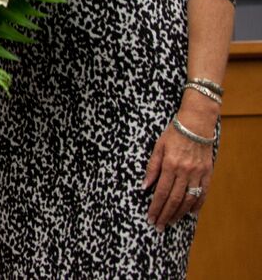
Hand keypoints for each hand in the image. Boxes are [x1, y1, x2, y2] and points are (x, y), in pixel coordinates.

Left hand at [143, 102, 216, 229]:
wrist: (196, 124)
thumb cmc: (173, 134)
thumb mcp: (158, 147)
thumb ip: (152, 167)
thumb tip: (144, 186)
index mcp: (170, 165)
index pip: (161, 192)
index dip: (155, 207)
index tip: (150, 217)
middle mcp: (185, 172)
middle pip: (174, 199)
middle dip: (165, 214)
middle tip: (159, 226)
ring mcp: (198, 174)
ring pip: (188, 199)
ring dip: (179, 213)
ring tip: (171, 222)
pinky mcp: (207, 173)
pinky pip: (203, 193)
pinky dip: (197, 205)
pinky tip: (190, 213)